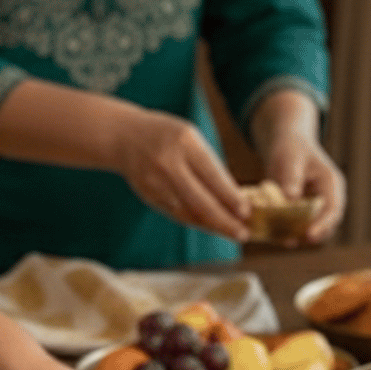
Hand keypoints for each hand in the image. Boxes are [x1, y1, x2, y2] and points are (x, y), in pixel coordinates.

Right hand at [109, 108, 249, 241]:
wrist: (123, 136)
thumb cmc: (167, 136)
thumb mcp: (191, 138)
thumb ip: (210, 165)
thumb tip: (235, 198)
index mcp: (184, 143)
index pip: (212, 175)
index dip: (230, 197)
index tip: (247, 212)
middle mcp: (168, 164)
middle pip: (200, 200)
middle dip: (224, 221)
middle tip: (243, 234)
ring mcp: (155, 182)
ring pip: (188, 212)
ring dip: (212, 226)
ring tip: (233, 233)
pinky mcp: (149, 196)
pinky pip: (177, 214)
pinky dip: (197, 222)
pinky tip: (212, 227)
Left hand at [260, 130, 345, 243]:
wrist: (289, 147)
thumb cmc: (291, 148)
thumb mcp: (290, 159)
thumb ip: (291, 178)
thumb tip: (290, 198)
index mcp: (331, 184)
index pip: (333, 209)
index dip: (323, 224)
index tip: (310, 235)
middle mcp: (329, 198)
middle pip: (327, 225)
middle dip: (311, 235)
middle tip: (290, 241)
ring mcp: (318, 207)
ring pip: (314, 229)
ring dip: (299, 236)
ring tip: (281, 240)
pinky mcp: (306, 213)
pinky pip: (301, 227)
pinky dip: (290, 232)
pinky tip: (275, 236)